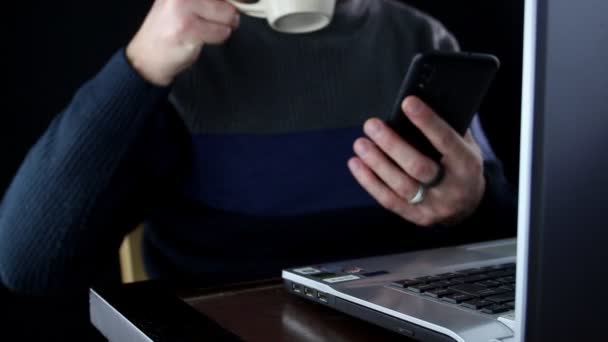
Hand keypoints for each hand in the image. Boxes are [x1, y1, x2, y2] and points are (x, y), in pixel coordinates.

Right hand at [126, 0, 239, 85]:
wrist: (147, 55)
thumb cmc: (170, 29)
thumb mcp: (187, 3)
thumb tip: (241, 0)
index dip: (237, 0)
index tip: (233, 7)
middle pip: (229, 1)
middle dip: (227, 14)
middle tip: (208, 21)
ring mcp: (183, 7)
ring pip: (228, 16)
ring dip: (221, 27)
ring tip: (202, 30)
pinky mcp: (188, 27)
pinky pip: (221, 32)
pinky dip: (216, 38)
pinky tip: (199, 39)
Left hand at [348, 96, 485, 226]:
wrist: (468, 206)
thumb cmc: (460, 166)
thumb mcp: (465, 146)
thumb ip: (447, 128)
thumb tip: (417, 106)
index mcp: (467, 165)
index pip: (446, 141)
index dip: (427, 121)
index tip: (408, 103)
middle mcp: (451, 188)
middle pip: (418, 167)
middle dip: (392, 144)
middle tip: (372, 125)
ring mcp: (433, 206)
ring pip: (401, 185)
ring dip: (376, 163)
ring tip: (361, 144)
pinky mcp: (416, 217)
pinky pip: (388, 200)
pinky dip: (369, 181)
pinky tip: (356, 165)